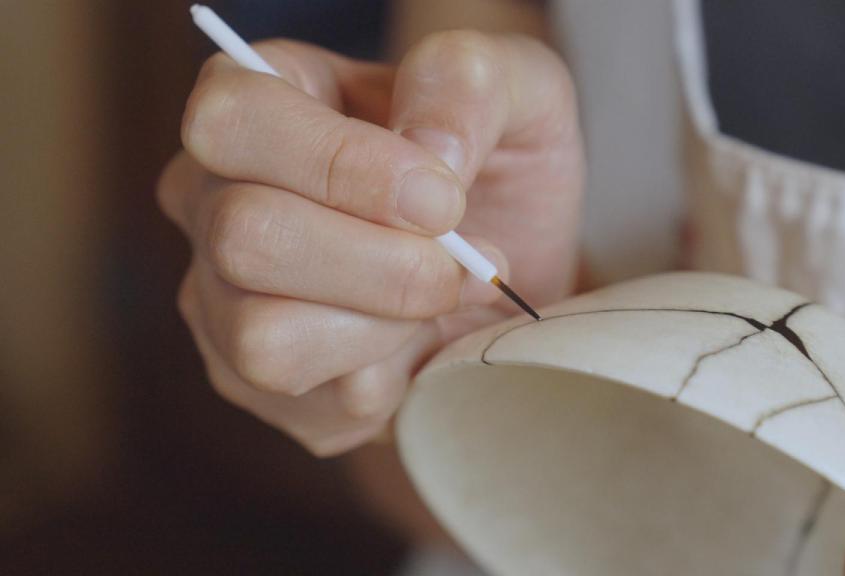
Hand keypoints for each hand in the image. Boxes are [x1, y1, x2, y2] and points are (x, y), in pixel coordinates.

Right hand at [157, 33, 583, 455]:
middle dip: (384, 264)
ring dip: (389, 326)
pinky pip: (315, 403)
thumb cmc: (493, 162)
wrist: (507, 257)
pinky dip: (396, 374)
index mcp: (256, 101)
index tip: (444, 197)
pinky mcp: (252, 379)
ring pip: (266, 338)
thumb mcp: (512, 88)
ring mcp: (219, 296)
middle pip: (246, 239)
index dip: (343, 165)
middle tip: (461, 262)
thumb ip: (465, 85)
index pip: (233, 123)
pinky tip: (420, 338)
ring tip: (444, 298)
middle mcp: (211, 198)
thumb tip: (426, 153)